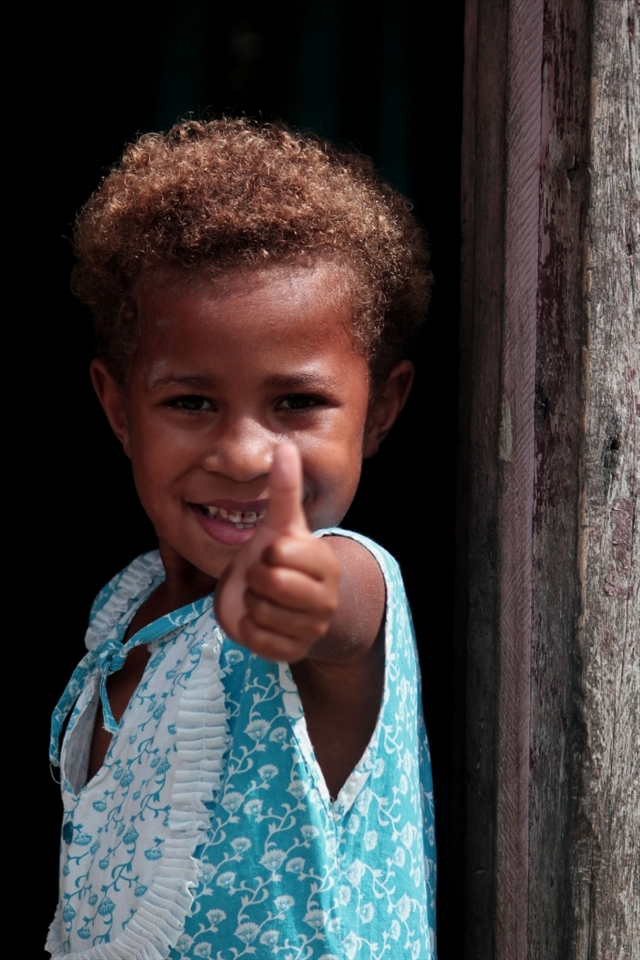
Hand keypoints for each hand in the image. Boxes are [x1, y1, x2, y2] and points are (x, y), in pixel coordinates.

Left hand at [215, 443, 340, 661]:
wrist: (286, 606)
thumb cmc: (282, 558)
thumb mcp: (281, 525)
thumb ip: (284, 490)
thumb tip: (286, 446)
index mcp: (324, 564)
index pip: (280, 554)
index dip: (267, 553)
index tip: (275, 554)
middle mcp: (325, 599)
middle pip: (271, 583)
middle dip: (257, 579)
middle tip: (264, 577)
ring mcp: (311, 628)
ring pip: (262, 613)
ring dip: (253, 604)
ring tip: (264, 598)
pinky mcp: (293, 652)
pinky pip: (258, 639)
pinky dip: (250, 629)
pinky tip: (261, 619)